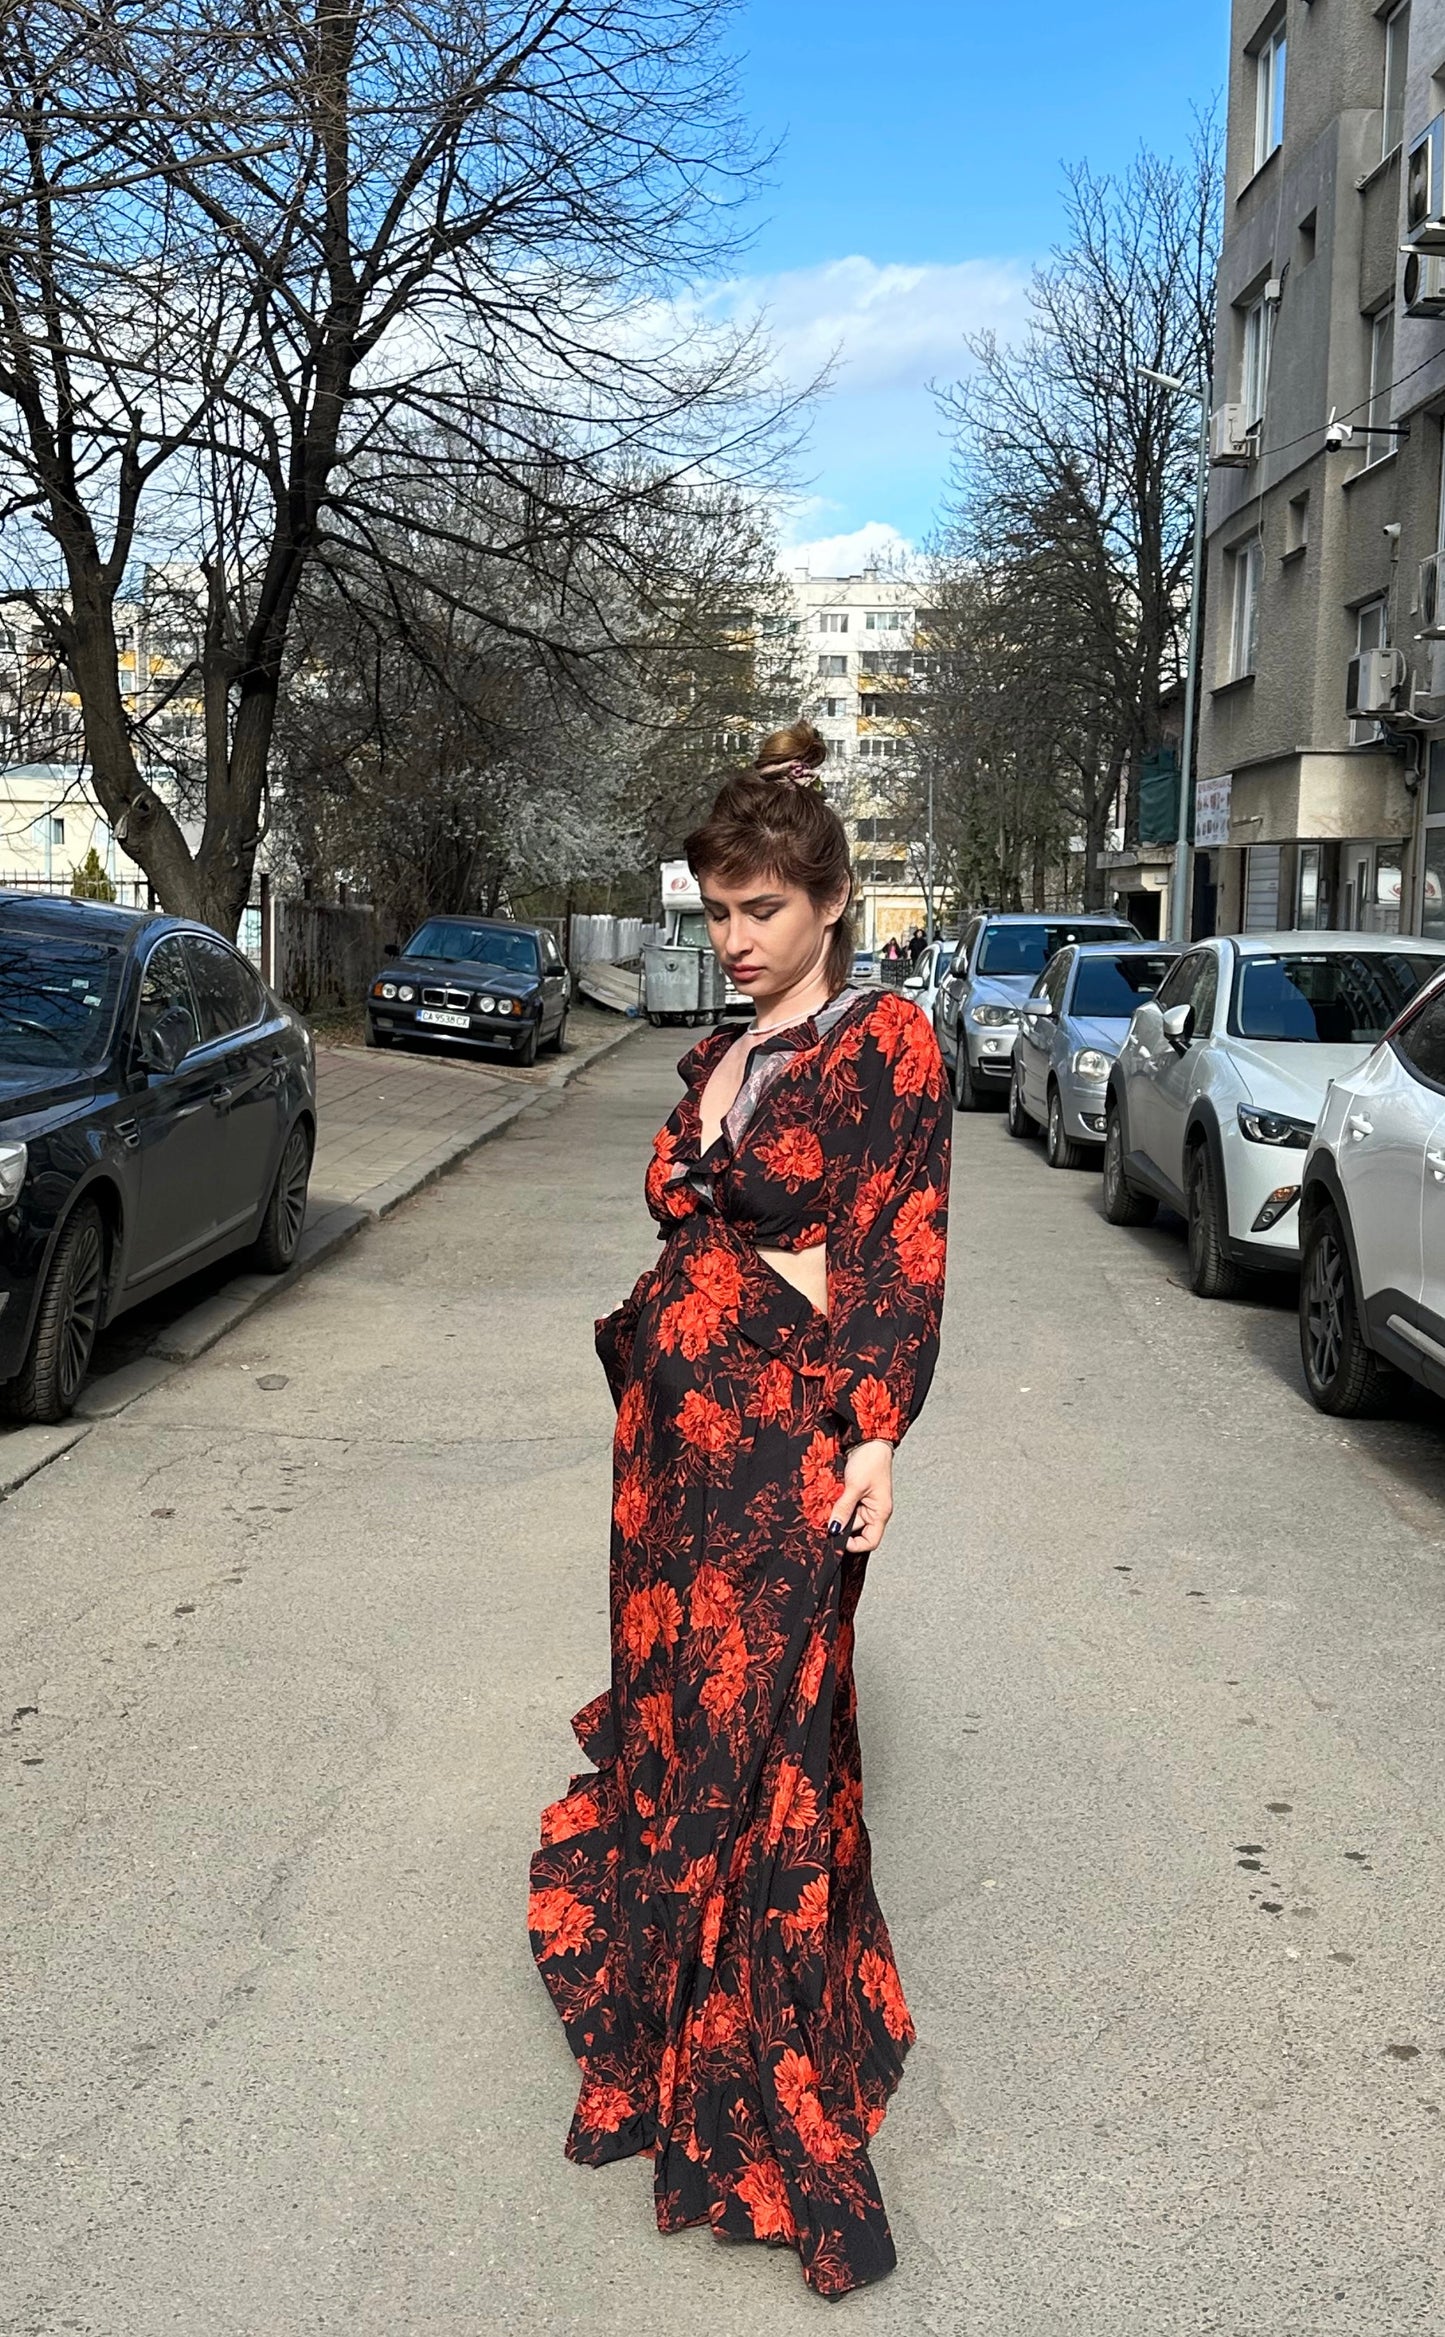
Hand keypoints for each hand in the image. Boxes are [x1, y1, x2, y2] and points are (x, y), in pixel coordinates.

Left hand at [827, 1439, 893, 1554]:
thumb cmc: (870, 1461)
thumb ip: (844, 1509)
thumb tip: (834, 1529)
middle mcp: (873, 1511)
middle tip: (824, 1520)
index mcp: (880, 1513)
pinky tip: (828, 1499)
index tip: (838, 1537)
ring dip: (835, 1514)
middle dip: (840, 1526)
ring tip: (825, 1506)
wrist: (869, 1439)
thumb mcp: (855, 1486)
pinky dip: (835, 1505)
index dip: (854, 1544)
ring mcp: (864, 1503)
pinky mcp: (855, 1494)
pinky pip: (844, 1506)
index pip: (870, 1541)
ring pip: (847, 1518)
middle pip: (855, 1530)